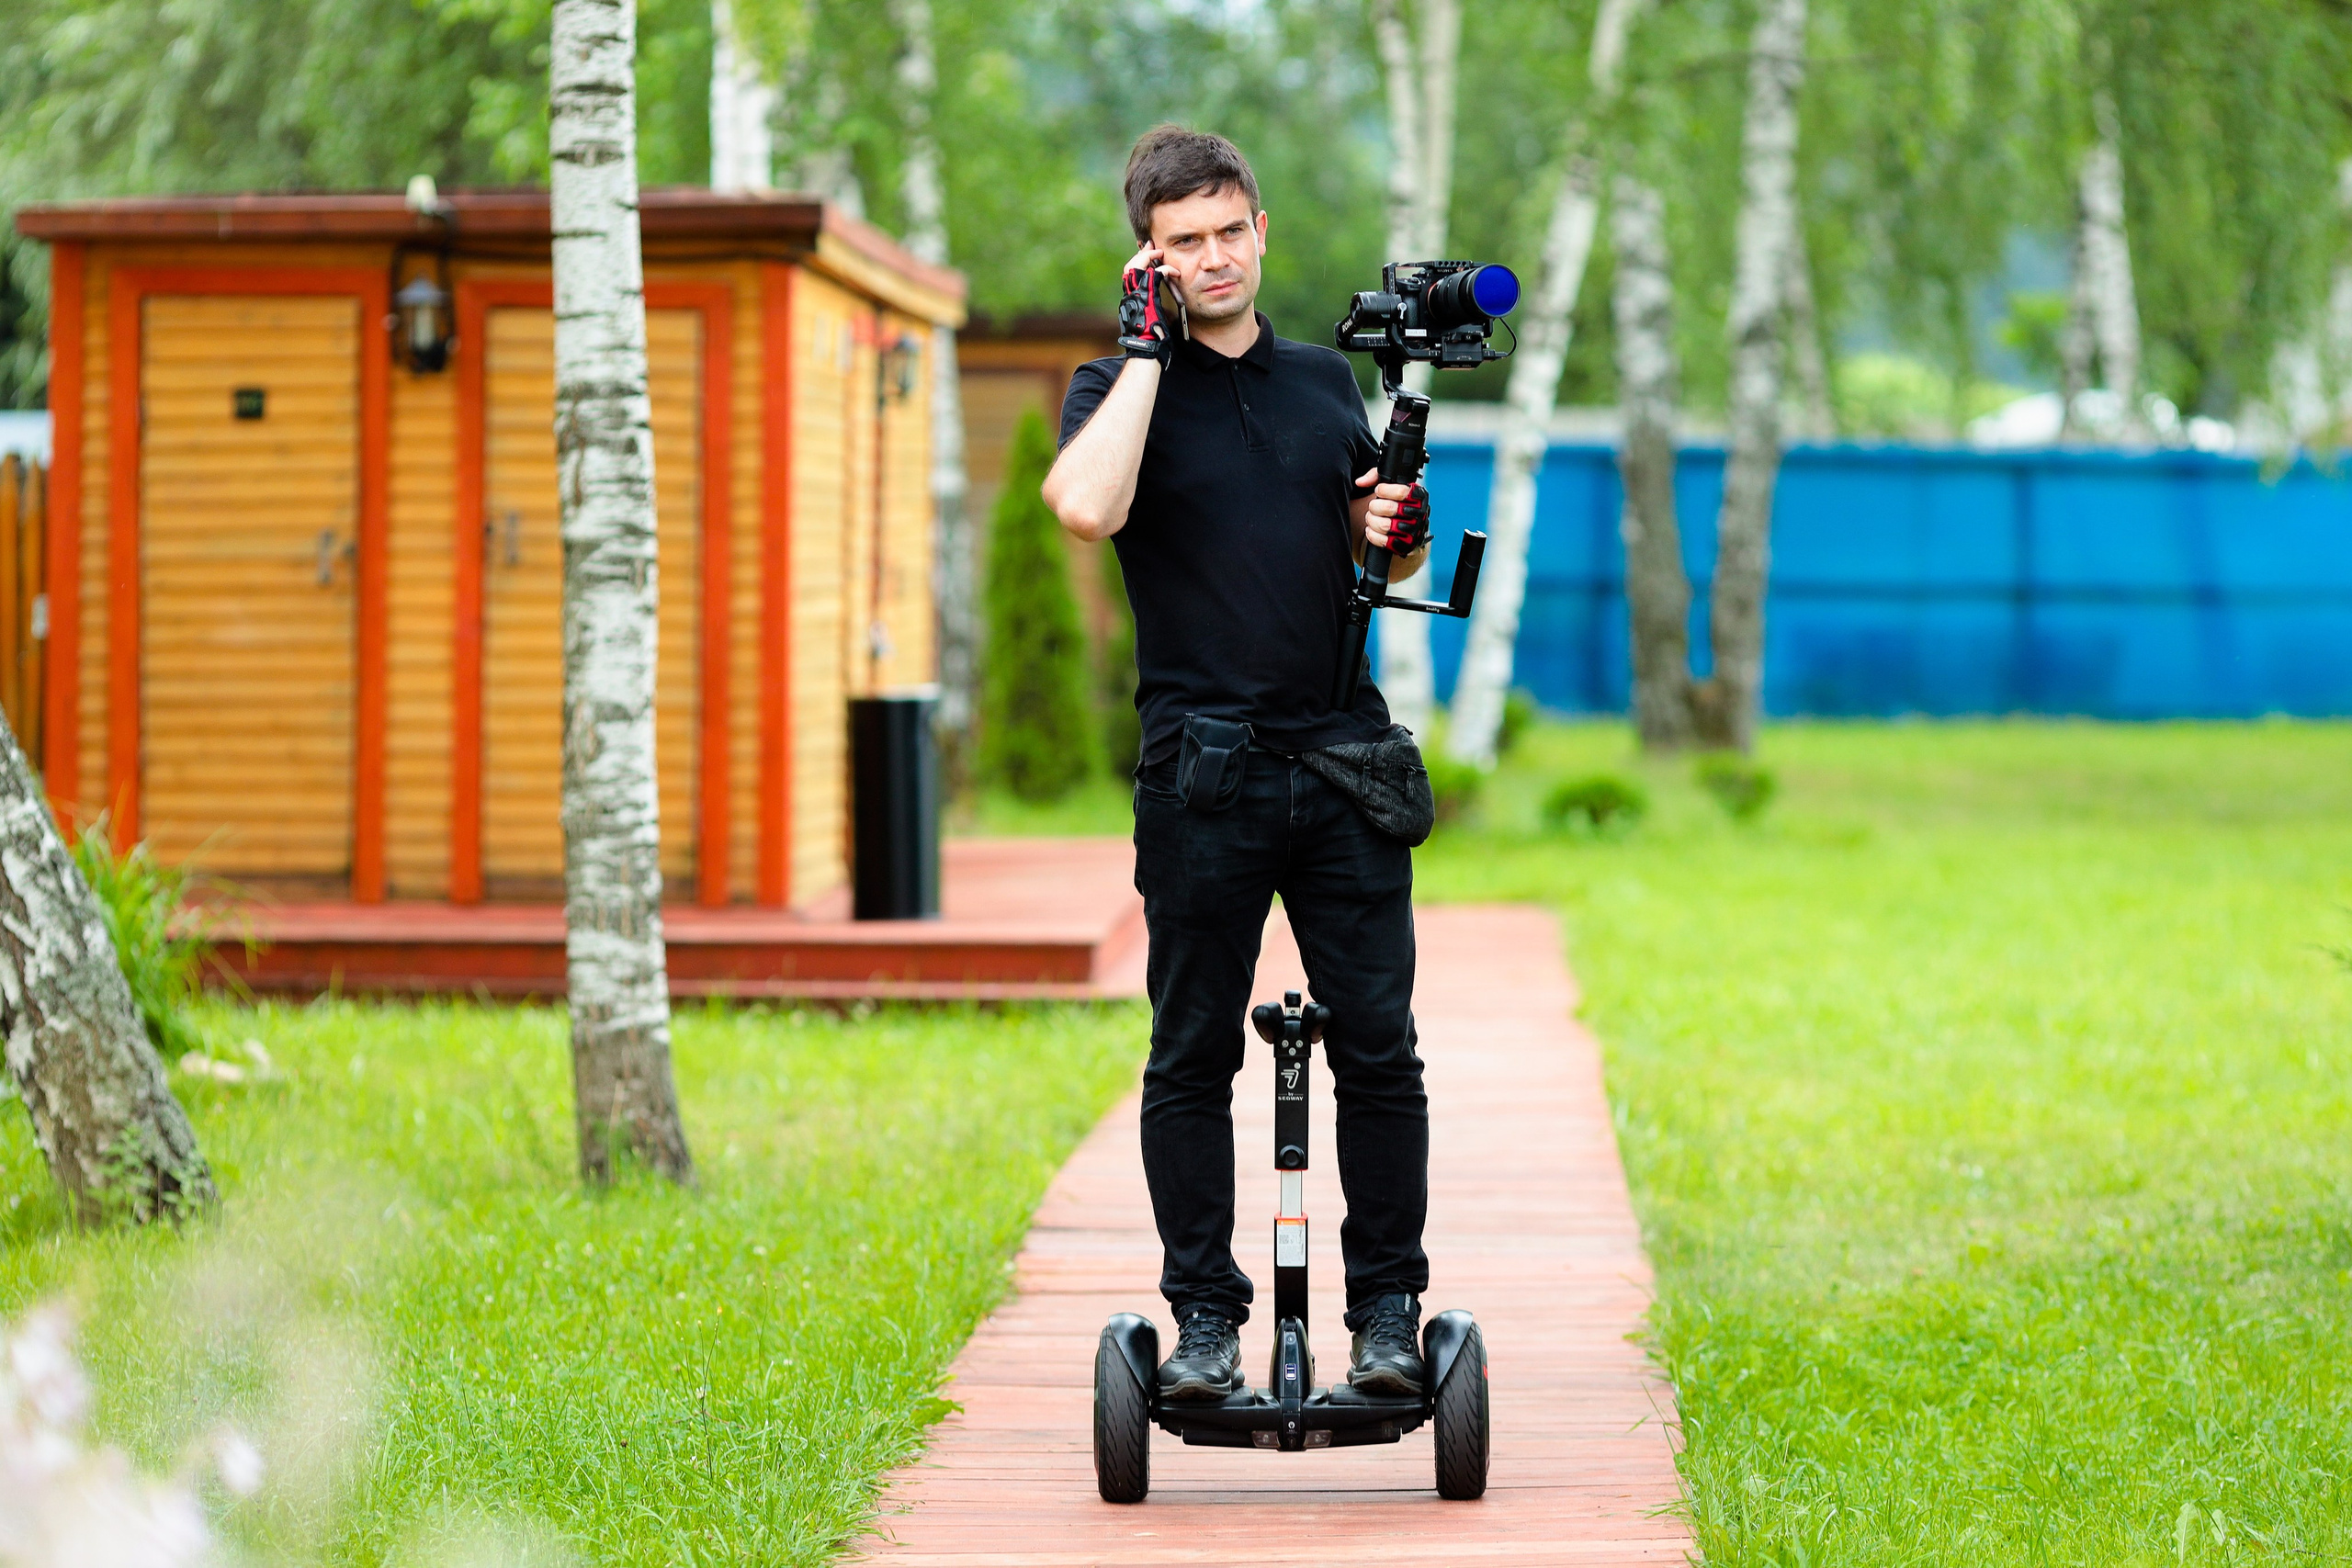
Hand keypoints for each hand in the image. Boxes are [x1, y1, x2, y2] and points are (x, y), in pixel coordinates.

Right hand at [1119, 245, 1175, 360]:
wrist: (1147, 349)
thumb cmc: (1151, 341)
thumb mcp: (1151, 321)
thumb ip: (1153, 309)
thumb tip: (1161, 309)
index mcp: (1130, 301)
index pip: (1130, 276)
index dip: (1137, 264)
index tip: (1146, 256)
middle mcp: (1129, 296)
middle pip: (1129, 268)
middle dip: (1141, 255)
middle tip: (1151, 246)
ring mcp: (1135, 296)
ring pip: (1136, 267)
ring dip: (1148, 257)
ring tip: (1159, 252)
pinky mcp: (1145, 297)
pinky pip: (1153, 276)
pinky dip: (1163, 270)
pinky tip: (1172, 271)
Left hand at [1356, 471, 1429, 555]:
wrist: (1409, 529)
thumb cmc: (1397, 503)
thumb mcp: (1391, 484)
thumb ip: (1376, 476)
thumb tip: (1360, 482)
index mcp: (1417, 496)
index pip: (1400, 491)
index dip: (1383, 490)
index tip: (1378, 491)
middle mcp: (1418, 513)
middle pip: (1389, 508)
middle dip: (1374, 506)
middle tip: (1373, 506)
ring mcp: (1412, 531)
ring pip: (1384, 525)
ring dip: (1372, 520)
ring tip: (1372, 517)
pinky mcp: (1404, 545)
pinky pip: (1383, 541)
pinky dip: (1372, 535)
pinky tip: (1372, 529)